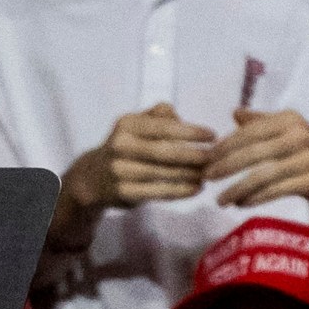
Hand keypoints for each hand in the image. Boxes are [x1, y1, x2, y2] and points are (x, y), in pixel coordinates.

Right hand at [62, 104, 212, 212]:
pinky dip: (180, 191)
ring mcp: (120, 170)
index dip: (190, 132)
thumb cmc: (126, 146)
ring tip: (209, 173)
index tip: (213, 136)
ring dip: (191, 175)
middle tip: (215, 157)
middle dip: (194, 155)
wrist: (93, 177)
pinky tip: (197, 189)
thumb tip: (178, 117)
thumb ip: (158, 115)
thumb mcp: (136, 124)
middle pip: (165, 152)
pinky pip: (159, 192)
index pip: (163, 127)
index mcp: (127, 125)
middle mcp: (121, 146)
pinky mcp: (124, 192)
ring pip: (164, 174)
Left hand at [205, 108, 308, 215]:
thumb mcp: (288, 129)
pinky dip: (256, 198)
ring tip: (221, 199)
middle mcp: (300, 135)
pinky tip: (241, 203)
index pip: (250, 131)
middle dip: (226, 167)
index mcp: (289, 119)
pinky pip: (277, 190)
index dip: (226, 145)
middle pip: (254, 153)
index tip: (207, 158)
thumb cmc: (307, 149)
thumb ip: (262, 122)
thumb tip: (235, 113)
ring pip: (263, 175)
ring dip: (238, 188)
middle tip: (207, 178)